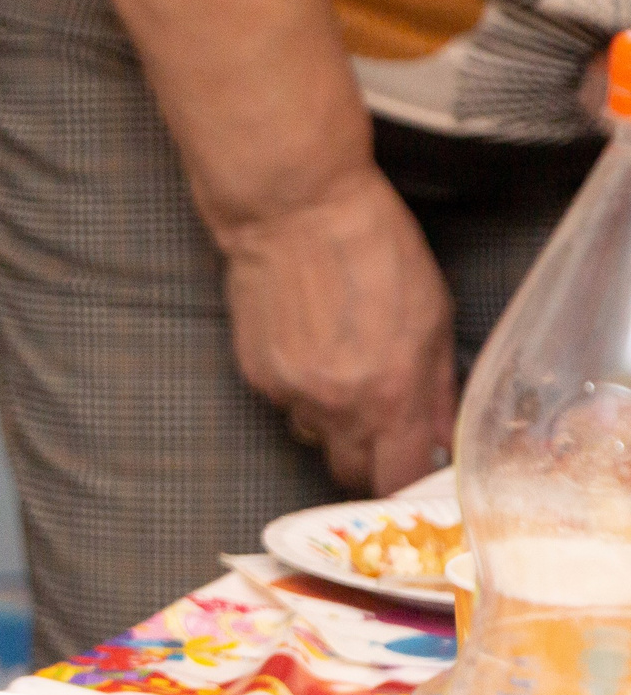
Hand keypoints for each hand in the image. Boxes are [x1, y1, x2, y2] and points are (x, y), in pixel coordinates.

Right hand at [217, 164, 453, 494]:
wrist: (295, 211)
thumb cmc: (374, 248)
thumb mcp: (432, 314)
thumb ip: (437, 386)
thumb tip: (439, 433)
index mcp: (389, 394)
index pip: (394, 478)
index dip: (403, 482)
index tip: (410, 471)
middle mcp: (335, 405)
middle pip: (347, 469)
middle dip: (366, 456)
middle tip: (379, 425)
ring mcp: (289, 392)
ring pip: (313, 432)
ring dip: (330, 416)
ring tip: (339, 363)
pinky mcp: (255, 374)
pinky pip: (284, 401)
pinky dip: (299, 385)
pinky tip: (307, 340)